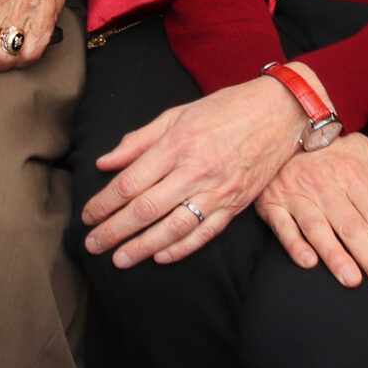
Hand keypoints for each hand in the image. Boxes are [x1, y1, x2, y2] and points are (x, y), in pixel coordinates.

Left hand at [79, 74, 307, 268]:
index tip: (87, 216)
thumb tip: (105, 163)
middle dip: (115, 231)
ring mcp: (218, 190)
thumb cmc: (225, 109)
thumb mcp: (176, 114)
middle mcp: (195, 170)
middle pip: (146, 209)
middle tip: (93, 245)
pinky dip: (182, 248)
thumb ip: (138, 140)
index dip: (104, 203)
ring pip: (174, 227)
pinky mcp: (237, 204)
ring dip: (143, 247)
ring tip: (120, 259)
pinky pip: (205, 233)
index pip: (130, 183)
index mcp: (176, 145)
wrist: (279, 112)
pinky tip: (160, 257)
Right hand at [255, 132, 367, 303]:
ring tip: (354, 281)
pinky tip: (308, 262)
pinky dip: (294, 243)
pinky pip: (282, 225)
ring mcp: (297, 195)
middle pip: (355, 229)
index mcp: (353, 175)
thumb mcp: (367, 152)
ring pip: (319, 228)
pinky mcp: (272, 202)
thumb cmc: (331, 146)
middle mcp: (326, 186)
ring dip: (336, 256)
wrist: (284, 124)